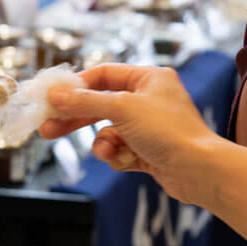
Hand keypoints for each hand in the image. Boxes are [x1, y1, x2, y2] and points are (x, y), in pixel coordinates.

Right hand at [39, 64, 211, 203]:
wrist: (199, 171)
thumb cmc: (167, 131)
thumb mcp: (121, 109)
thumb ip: (84, 101)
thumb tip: (53, 94)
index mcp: (149, 78)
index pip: (104, 74)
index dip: (77, 85)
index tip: (51, 97)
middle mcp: (150, 100)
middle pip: (100, 105)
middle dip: (75, 119)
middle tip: (47, 129)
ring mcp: (149, 127)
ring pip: (108, 132)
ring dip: (104, 144)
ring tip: (110, 152)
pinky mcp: (149, 152)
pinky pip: (120, 151)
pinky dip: (119, 157)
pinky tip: (128, 162)